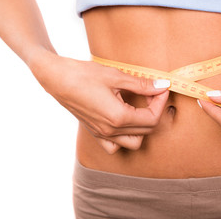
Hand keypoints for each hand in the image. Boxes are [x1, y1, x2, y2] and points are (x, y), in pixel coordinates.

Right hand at [32, 54, 169, 153]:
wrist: (57, 79)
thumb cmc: (84, 75)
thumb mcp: (117, 76)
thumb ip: (142, 85)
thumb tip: (163, 85)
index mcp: (119, 118)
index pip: (152, 118)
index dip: (161, 102)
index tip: (161, 88)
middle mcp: (111, 131)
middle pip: (147, 130)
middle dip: (155, 111)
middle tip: (153, 93)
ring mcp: (102, 134)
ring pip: (133, 142)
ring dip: (143, 128)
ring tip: (141, 108)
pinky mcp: (95, 132)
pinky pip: (115, 146)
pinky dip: (124, 138)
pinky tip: (124, 122)